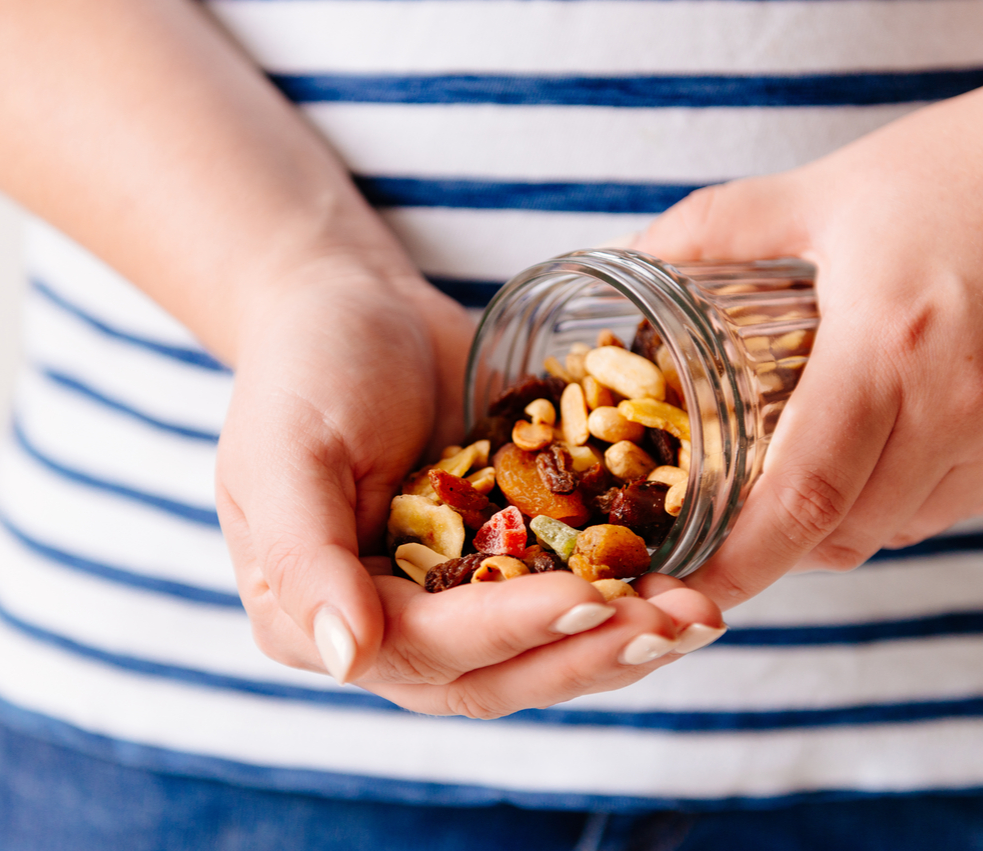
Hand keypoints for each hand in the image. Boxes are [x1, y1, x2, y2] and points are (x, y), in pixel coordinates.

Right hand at [215, 258, 722, 716]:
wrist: (356, 308)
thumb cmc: (305, 369)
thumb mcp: (284, 452)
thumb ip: (302, 559)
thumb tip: (348, 661)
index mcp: (318, 619)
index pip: (423, 650)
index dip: (509, 632)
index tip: (589, 599)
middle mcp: (390, 627)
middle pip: (496, 674)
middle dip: (587, 654)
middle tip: (672, 625)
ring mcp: (454, 598)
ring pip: (543, 650)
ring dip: (622, 638)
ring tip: (698, 614)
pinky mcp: (508, 558)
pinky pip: (570, 589)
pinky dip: (628, 590)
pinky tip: (690, 575)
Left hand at [634, 41, 982, 609]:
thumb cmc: (960, 168)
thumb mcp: (822, 194)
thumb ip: (713, 229)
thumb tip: (631, 259)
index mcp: (892, 347)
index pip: (805, 499)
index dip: (741, 562)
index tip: (690, 584)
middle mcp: (967, 405)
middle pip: (851, 530)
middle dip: (782, 542)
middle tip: (733, 516)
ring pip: (909, 526)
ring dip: (848, 519)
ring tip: (810, 472)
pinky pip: (967, 504)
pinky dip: (913, 497)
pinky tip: (892, 447)